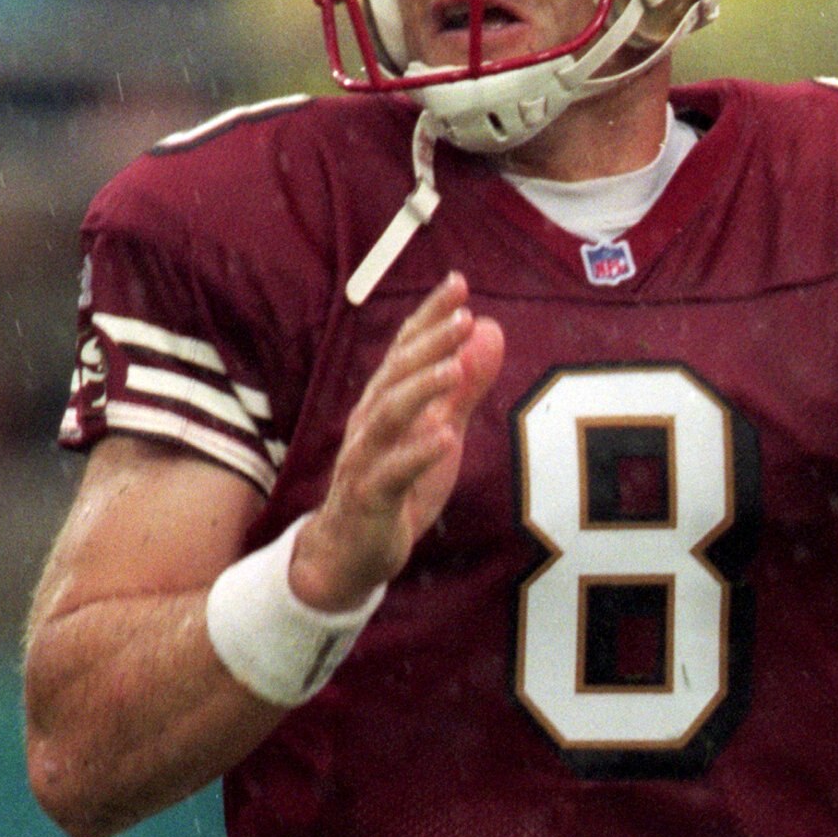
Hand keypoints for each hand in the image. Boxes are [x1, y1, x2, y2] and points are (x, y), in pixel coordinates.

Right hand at [293, 274, 504, 609]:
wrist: (348, 553)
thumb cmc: (395, 487)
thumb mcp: (437, 432)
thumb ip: (463, 386)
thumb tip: (489, 330)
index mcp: (384, 402)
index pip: (405, 349)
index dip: (429, 316)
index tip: (458, 283)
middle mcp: (369, 423)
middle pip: (395, 374)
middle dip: (428, 343)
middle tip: (464, 317)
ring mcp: (365, 460)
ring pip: (388, 417)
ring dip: (420, 390)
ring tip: (453, 369)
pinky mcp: (369, 500)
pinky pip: (391, 474)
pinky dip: (417, 454)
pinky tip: (444, 438)